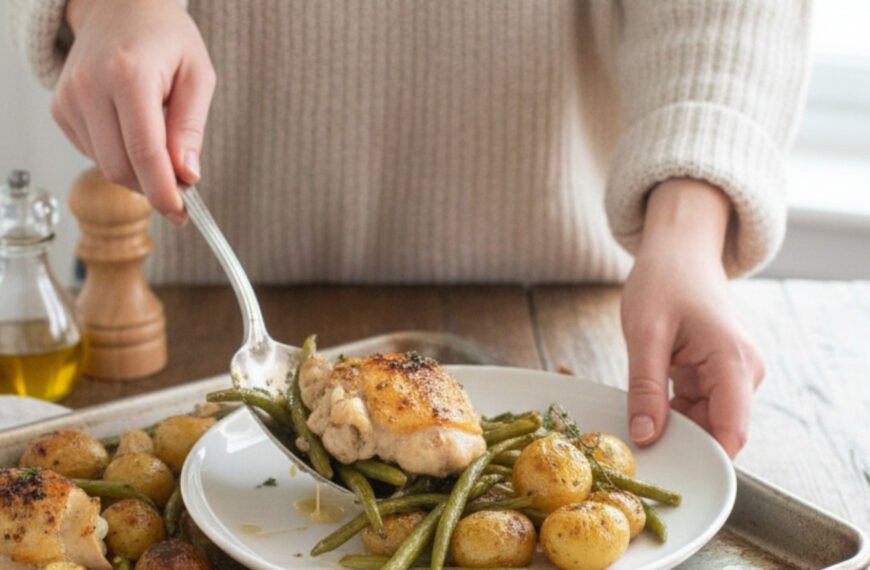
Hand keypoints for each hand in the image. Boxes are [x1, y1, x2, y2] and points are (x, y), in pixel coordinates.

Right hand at [52, 0, 215, 223]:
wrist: (120, 7)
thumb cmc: (165, 38)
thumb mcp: (197, 76)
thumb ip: (190, 128)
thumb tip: (187, 175)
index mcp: (129, 76)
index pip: (144, 153)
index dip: (163, 191)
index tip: (181, 213)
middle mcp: (90, 87)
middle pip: (121, 168)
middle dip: (153, 187)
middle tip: (182, 185)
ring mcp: (69, 99)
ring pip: (106, 166)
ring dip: (138, 173)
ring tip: (161, 149)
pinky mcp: (61, 109)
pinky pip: (93, 153)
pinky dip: (119, 156)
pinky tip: (133, 132)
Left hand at [621, 179, 763, 457]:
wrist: (679, 250)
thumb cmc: (664, 280)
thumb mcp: (645, 334)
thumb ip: (646, 388)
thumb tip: (646, 437)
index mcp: (733, 362)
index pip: (732, 431)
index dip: (706, 458)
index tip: (670, 472)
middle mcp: (743, 372)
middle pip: (717, 429)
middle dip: (681, 443)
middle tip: (635, 450)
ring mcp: (732, 373)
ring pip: (704, 420)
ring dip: (673, 426)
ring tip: (636, 420)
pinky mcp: (717, 372)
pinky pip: (696, 406)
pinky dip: (671, 411)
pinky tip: (646, 405)